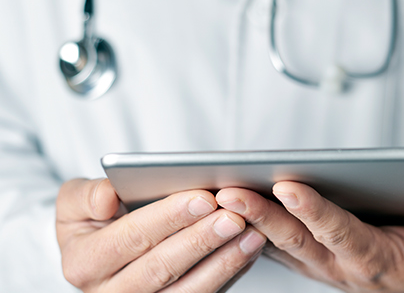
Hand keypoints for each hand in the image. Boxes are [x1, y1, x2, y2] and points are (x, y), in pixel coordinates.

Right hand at [56, 178, 265, 291]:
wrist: (101, 249)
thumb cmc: (96, 218)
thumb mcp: (75, 202)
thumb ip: (85, 196)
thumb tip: (107, 198)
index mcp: (84, 263)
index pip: (131, 238)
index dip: (168, 218)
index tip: (204, 198)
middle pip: (162, 267)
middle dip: (201, 240)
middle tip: (233, 217)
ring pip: (187, 290)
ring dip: (223, 262)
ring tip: (252, 234)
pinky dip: (230, 273)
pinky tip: (249, 250)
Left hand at [216, 171, 403, 292]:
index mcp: (368, 258)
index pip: (337, 231)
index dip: (314, 210)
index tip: (288, 186)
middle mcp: (332, 264)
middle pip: (292, 238)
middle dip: (259, 214)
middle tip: (229, 192)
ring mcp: (312, 264)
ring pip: (272, 241)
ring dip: (244, 220)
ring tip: (216, 194)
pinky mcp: (300, 259)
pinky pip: (268, 244)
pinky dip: (245, 227)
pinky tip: (223, 206)